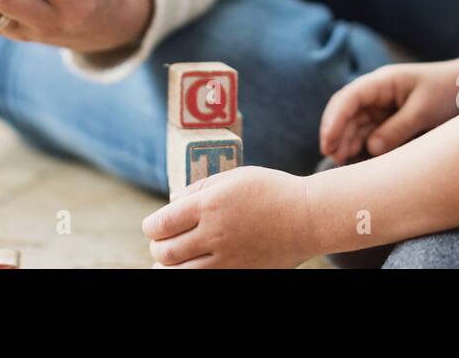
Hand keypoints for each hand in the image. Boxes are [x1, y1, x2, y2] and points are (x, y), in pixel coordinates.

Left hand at [142, 166, 315, 268]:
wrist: (308, 216)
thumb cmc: (271, 190)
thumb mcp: (233, 177)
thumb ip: (199, 189)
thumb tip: (172, 202)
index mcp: (209, 205)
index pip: (161, 224)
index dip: (150, 228)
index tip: (153, 227)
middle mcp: (214, 234)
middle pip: (165, 253)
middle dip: (157, 249)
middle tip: (162, 244)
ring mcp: (228, 259)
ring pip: (179, 275)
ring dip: (168, 269)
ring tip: (169, 262)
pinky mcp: (240, 274)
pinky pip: (205, 282)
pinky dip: (192, 276)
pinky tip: (192, 269)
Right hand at [319, 62, 458, 163]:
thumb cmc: (447, 91)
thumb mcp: (424, 111)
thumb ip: (397, 129)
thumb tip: (370, 149)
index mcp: (382, 82)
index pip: (349, 98)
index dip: (334, 119)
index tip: (328, 141)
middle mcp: (376, 93)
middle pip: (346, 112)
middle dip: (335, 133)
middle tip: (332, 158)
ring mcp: (381, 106)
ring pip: (354, 124)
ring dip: (345, 141)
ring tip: (341, 162)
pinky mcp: (388, 119)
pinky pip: (368, 132)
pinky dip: (360, 145)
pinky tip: (355, 160)